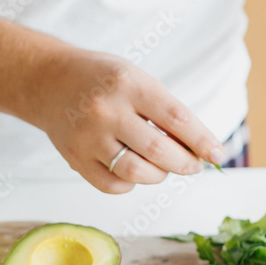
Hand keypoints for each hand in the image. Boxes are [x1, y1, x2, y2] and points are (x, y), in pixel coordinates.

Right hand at [26, 49, 226, 193]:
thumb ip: (163, 110)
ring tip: (162, 167)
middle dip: (184, 163)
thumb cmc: (102, 80)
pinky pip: (112, 185)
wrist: (48, 81)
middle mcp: (106, 110)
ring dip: (159, 175)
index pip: (176, 118)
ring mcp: (88, 137)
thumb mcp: (135, 79)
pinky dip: (130, 184)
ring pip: (136, 172)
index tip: (217, 154)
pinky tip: (133, 172)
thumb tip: (197, 149)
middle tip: (193, 166)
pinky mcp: (75, 158)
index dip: (202, 141)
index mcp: (128, 84)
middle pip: (158, 151)